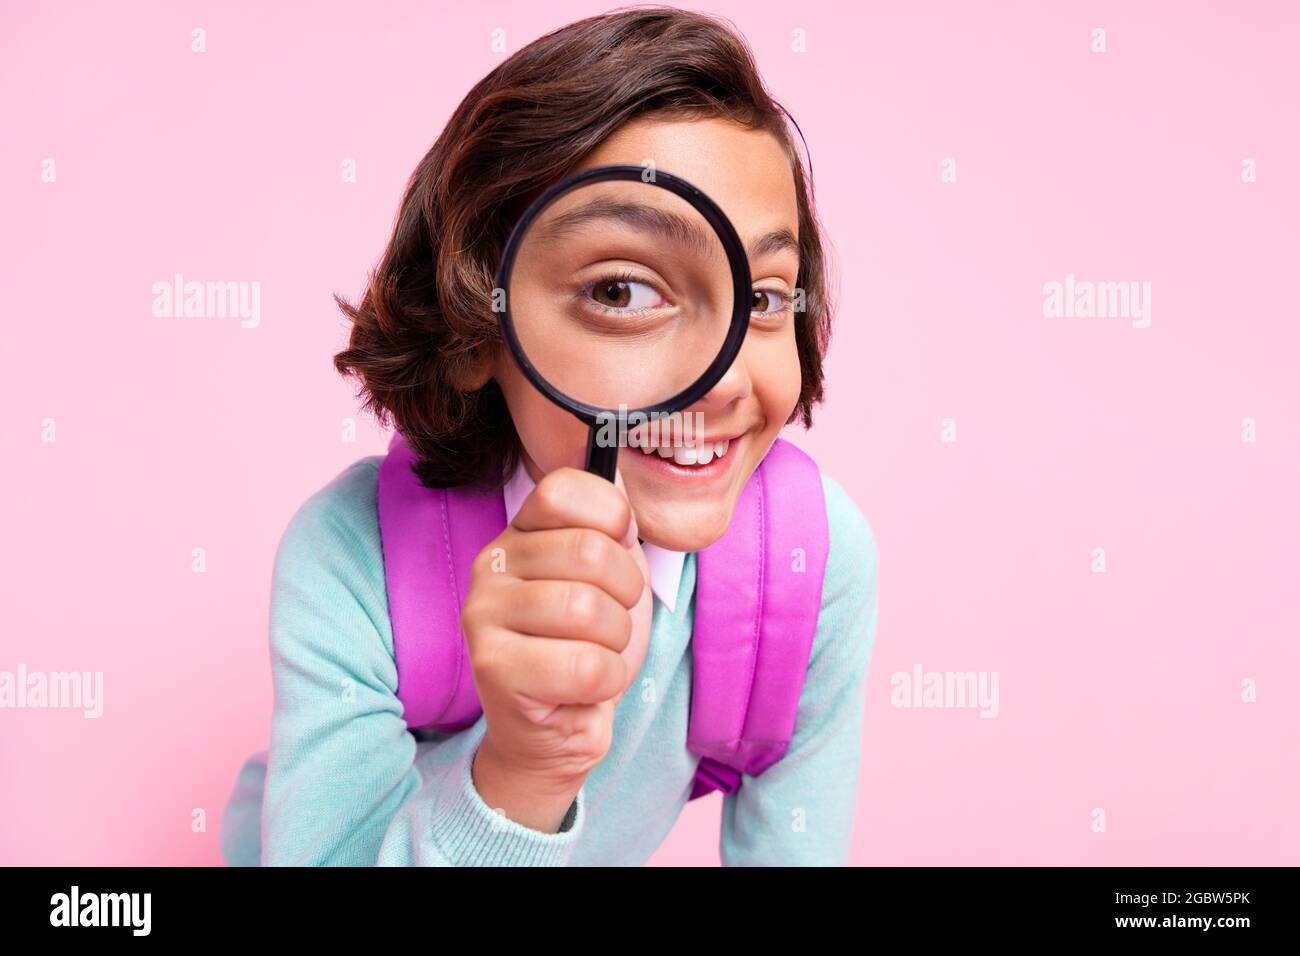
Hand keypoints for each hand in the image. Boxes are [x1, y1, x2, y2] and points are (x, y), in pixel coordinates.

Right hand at [462, 465, 652, 799]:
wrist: (563, 726)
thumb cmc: (587, 643)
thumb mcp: (612, 573)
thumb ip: (612, 524)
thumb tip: (618, 484)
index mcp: (521, 531)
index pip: (565, 489)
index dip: (613, 520)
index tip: (615, 553)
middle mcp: (491, 564)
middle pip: (591, 553)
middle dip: (625, 594)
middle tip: (609, 620)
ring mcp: (483, 614)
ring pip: (589, 610)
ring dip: (615, 641)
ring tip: (594, 653)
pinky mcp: (491, 667)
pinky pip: (585, 665)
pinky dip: (606, 680)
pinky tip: (584, 686)